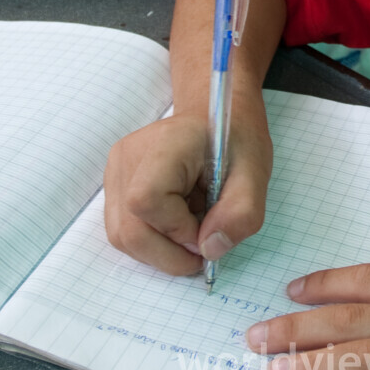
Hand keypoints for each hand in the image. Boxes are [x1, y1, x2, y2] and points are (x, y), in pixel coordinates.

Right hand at [103, 111, 272, 275]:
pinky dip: (153, 241)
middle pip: (128, 230)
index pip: (147, 200)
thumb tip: (209, 250)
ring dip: (162, 250)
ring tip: (192, 227)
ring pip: (122, 237)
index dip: (177, 230)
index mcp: (165, 143)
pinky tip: (177, 224)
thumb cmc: (234, 141)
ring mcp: (116, 172)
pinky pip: (125, 231)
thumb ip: (241, 213)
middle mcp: (129, 156)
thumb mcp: (255, 174)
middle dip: (170, 253)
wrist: (214, 117)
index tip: (207, 229)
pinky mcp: (115, 186)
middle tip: (203, 245)